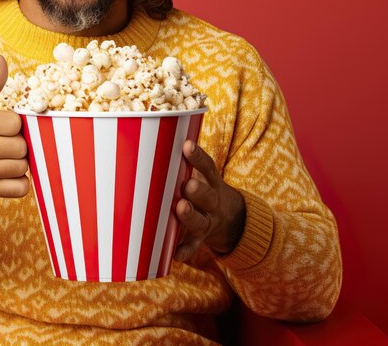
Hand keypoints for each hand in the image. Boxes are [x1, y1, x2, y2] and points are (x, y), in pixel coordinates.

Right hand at [0, 56, 28, 198]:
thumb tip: (0, 58)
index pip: (16, 123)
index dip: (14, 124)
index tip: (3, 125)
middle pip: (21, 146)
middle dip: (19, 143)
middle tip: (6, 142)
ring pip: (22, 168)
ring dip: (19, 163)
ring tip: (4, 157)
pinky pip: (20, 189)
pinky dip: (19, 183)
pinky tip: (6, 173)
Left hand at [174, 141, 245, 260]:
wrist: (232, 221)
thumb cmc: (205, 190)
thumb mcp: (205, 176)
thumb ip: (185, 162)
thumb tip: (155, 132)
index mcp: (213, 183)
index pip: (208, 167)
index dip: (198, 156)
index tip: (187, 145)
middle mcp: (213, 202)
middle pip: (207, 195)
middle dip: (198, 190)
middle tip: (188, 185)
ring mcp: (208, 221)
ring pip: (200, 220)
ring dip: (190, 216)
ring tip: (181, 209)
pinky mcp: (201, 239)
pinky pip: (194, 246)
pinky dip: (185, 250)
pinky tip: (176, 254)